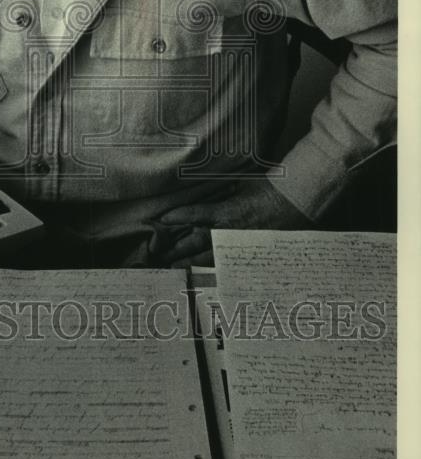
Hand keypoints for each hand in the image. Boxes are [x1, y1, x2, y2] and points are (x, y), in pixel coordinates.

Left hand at [156, 178, 312, 267]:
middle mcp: (230, 229)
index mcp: (226, 210)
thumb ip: (223, 190)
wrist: (297, 201)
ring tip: (175, 268)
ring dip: (191, 262)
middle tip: (160, 254)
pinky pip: (230, 263)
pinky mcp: (251, 251)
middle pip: (197, 241)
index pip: (195, 214)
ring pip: (210, 257)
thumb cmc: (269, 188)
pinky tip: (204, 274)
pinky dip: (215, 269)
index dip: (177, 217)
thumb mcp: (241, 183)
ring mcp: (240, 244)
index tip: (161, 219)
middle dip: (178, 248)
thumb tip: (209, 188)